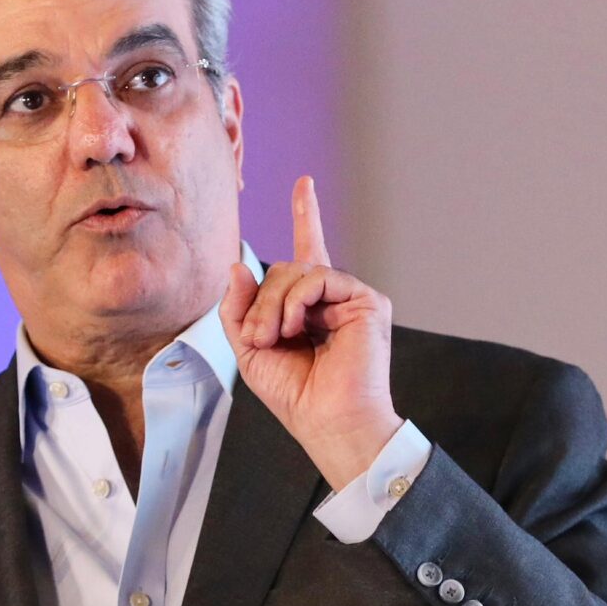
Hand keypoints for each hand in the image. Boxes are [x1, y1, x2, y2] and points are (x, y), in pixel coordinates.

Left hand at [222, 176, 401, 490]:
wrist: (328, 422)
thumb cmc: (295, 395)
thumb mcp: (250, 348)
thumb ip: (239, 308)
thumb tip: (239, 265)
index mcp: (309, 308)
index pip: (306, 253)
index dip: (306, 215)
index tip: (304, 184)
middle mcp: (333, 298)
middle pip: (287, 268)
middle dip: (262, 301)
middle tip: (256, 338)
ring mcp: (352, 298)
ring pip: (299, 271)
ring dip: (275, 304)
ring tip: (273, 338)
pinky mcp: (367, 302)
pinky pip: (320, 277)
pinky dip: (297, 300)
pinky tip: (295, 327)